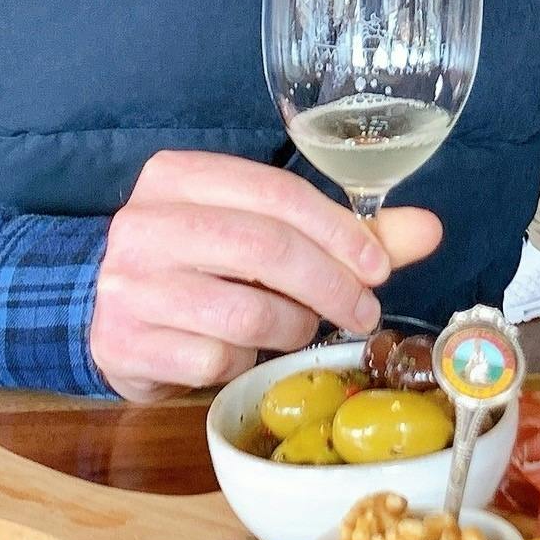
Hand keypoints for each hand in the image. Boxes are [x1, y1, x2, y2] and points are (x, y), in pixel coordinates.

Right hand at [90, 152, 441, 399]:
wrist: (111, 315)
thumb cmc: (201, 267)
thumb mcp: (261, 235)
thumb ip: (342, 233)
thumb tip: (429, 229)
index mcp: (177, 176)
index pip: (277, 194)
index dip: (340, 232)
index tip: (379, 267)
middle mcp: (143, 223)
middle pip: (265, 248)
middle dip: (331, 285)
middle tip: (364, 311)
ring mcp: (127, 286)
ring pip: (244, 312)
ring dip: (292, 328)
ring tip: (299, 328)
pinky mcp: (123, 343)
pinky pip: (214, 359)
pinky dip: (244, 363)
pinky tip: (241, 354)